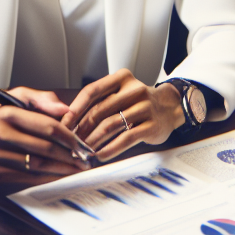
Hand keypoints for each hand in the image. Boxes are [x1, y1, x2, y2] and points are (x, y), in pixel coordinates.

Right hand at [0, 95, 84, 182]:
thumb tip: (66, 111)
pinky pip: (25, 178)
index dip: (68, 137)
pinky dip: (44, 178)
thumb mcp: (15, 96)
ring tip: (75, 169)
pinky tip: (56, 175)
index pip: (46, 127)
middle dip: (69, 156)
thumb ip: (42, 99)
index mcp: (7, 113)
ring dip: (60, 170)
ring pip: (36, 166)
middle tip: (84, 160)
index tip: (81, 143)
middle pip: (44, 149)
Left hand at [61, 69, 184, 161]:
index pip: (92, 91)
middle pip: (100, 110)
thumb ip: (100, 101)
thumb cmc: (138, 103)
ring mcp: (144, 107)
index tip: (64, 123)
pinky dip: (111, 148)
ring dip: (94, 140)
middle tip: (71, 141)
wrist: (171, 107)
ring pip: (111, 124)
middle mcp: (134, 89)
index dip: (75, 108)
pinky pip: (126, 138)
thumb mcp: (121, 93)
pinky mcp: (152, 125)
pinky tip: (101, 155)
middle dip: (82, 128)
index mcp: (122, 78)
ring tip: (83, 150)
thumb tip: (70, 119)